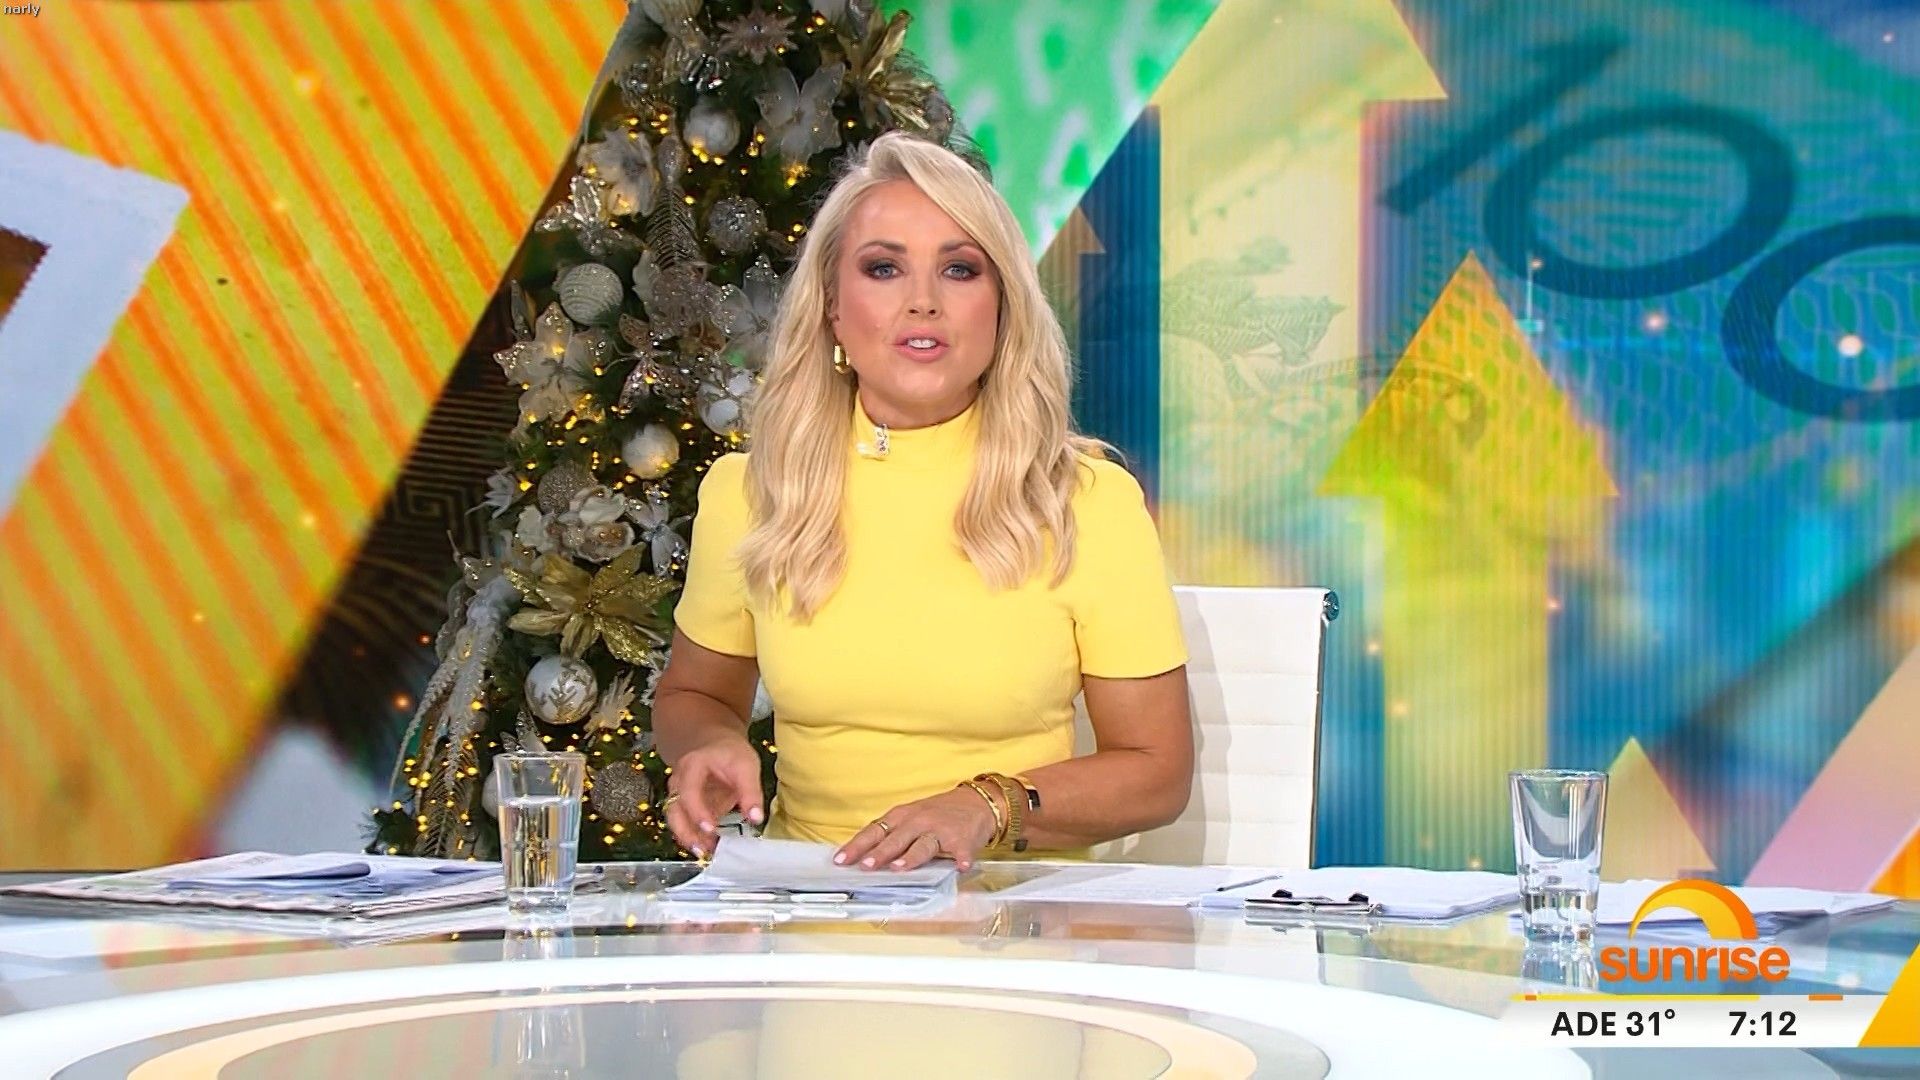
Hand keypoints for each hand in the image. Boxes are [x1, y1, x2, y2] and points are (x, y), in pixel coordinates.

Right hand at [661, 732, 762, 857]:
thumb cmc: (731, 754)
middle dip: (686, 832)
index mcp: (692, 766)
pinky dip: (693, 838)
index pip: (689, 790)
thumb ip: (751, 792)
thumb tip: (756, 818)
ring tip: (707, 853)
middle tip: (704, 850)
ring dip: (689, 838)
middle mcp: (679, 781)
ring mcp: (678, 795)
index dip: (697, 811)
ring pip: (675, 820)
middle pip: (673, 810)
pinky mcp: (684, 808)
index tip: (711, 829)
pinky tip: (708, 849)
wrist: (716, 745)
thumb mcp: (746, 766)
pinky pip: (684, 825)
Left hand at [834, 786, 997, 871]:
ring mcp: (941, 831)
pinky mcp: (963, 840)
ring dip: (911, 857)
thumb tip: (862, 857)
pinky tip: (960, 867)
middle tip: (866, 865)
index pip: (874, 831)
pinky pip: (962, 851)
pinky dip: (961, 859)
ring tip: (899, 867)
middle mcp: (919, 822)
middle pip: (896, 839)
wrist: (976, 803)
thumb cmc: (937, 813)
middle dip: (880, 853)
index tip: (841, 859)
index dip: (857, 846)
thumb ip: (890, 835)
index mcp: (902, 817)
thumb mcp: (910, 817)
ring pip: (923, 845)